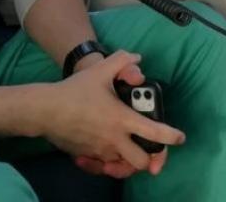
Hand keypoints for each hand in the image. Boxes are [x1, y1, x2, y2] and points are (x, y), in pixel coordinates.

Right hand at [36, 51, 183, 175]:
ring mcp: (101, 151)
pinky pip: (105, 165)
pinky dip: (111, 162)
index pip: (154, 133)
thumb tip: (138, 58)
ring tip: (129, 149)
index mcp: (122, 119)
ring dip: (129, 161)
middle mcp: (114, 140)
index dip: (171, 137)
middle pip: (141, 162)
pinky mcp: (89, 156)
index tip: (179, 138)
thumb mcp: (100, 71)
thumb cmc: (75, 90)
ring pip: (123, 166)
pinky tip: (108, 150)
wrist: (45, 110)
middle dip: (150, 159)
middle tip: (150, 149)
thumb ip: (122, 61)